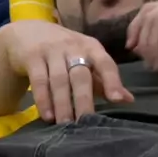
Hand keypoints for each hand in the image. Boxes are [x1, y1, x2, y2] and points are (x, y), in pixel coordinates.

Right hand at [0, 20, 132, 122]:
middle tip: (86, 122)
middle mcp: (73, 47)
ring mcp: (52, 50)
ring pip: (59, 79)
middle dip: (84, 99)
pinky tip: (48, 115)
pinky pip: (39, 80)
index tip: (117, 100)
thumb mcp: (86, 60)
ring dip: (63, 103)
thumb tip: (129, 100)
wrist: (28, 32)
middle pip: (81, 75)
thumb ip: (105, 81)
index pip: (105, 63)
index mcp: (92, 48)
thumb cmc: (65, 51)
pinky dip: (43, 99)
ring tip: (65, 124)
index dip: (112, 81)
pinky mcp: (32, 56)